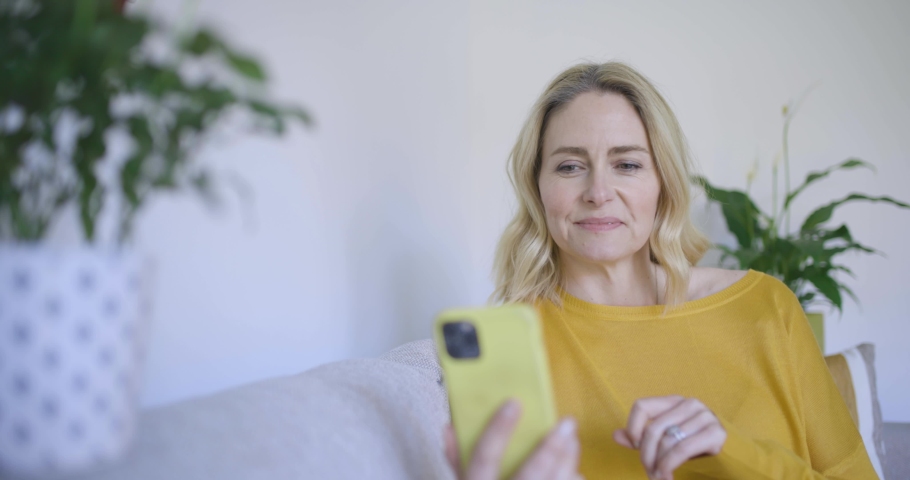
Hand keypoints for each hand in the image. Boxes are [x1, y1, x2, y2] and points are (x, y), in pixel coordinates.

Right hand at [443, 399, 583, 479]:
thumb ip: (456, 460)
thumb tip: (451, 427)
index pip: (484, 457)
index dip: (498, 430)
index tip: (514, 403)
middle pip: (530, 475)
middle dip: (551, 448)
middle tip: (567, 423)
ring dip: (568, 463)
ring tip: (572, 441)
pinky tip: (575, 473)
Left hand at [612, 395, 725, 479]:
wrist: (729, 458)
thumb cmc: (691, 446)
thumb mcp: (664, 440)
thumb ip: (640, 438)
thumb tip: (616, 435)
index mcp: (673, 401)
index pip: (641, 406)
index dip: (633, 428)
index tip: (635, 446)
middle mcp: (690, 403)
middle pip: (653, 428)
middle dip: (647, 455)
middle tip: (648, 472)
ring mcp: (705, 416)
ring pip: (667, 441)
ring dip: (659, 465)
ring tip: (657, 477)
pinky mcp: (717, 432)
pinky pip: (683, 449)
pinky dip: (670, 466)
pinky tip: (668, 477)